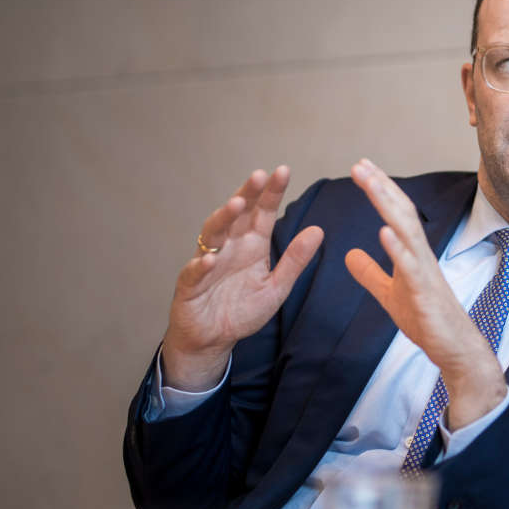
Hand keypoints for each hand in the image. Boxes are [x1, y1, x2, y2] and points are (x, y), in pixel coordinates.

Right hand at [163, 166, 323, 390]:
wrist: (214, 338)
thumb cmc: (243, 309)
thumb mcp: (277, 286)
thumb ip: (295, 260)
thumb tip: (318, 230)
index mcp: (252, 245)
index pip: (262, 213)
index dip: (271, 193)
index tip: (283, 170)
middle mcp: (230, 247)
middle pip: (237, 215)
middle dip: (247, 194)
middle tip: (259, 175)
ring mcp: (208, 262)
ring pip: (213, 234)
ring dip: (224, 218)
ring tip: (236, 205)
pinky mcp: (190, 285)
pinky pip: (194, 272)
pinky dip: (202, 264)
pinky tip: (211, 258)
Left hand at [345, 159, 505, 428]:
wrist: (453, 348)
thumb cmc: (427, 320)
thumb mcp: (389, 293)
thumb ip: (370, 273)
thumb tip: (348, 254)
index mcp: (412, 253)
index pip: (395, 213)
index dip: (380, 189)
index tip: (362, 167)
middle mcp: (421, 255)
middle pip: (401, 213)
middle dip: (381, 187)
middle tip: (360, 164)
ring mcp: (424, 272)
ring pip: (406, 231)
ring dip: (388, 206)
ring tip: (371, 184)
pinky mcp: (424, 292)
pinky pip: (410, 267)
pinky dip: (397, 248)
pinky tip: (383, 232)